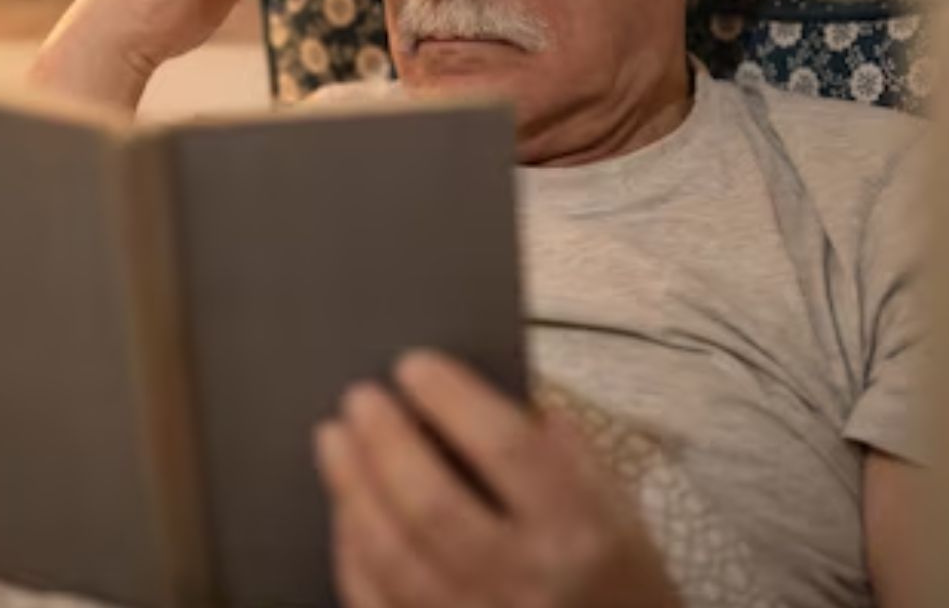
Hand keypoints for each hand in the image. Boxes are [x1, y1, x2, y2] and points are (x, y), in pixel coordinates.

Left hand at [315, 351, 680, 607]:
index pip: (507, 448)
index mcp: (582, 529)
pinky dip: (351, 551)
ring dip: (352, 489)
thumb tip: (467, 395)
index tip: (412, 365)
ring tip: (334, 440)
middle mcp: (531, 582)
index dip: (451, 399)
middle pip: (433, 505)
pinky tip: (346, 511)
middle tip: (359, 398)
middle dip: (384, 443)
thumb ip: (554, 446)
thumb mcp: (614, 502)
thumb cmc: (613, 571)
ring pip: (393, 557)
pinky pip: (376, 602)